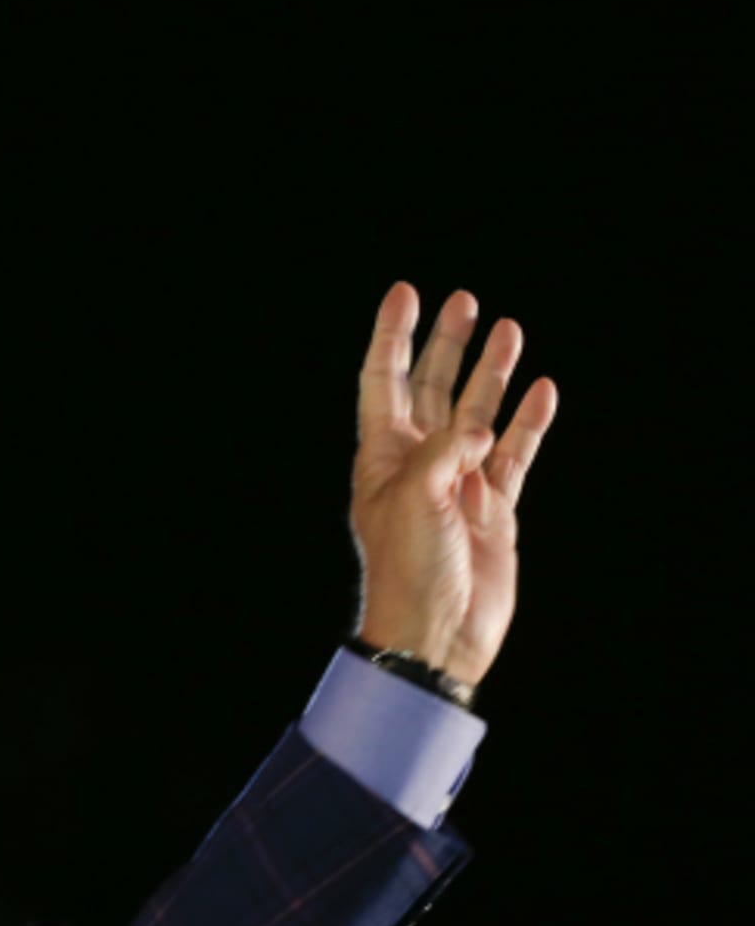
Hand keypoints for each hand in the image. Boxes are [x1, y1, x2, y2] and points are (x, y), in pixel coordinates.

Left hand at [350, 283, 558, 685]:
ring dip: (492, 373)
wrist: (437, 633)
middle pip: (433, 387)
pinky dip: (528, 422)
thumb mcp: (412, 498)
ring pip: (478, 413)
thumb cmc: (408, 569)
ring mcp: (459, 482)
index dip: (393, 336)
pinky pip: (515, 454)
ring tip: (508, 329)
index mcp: (383, 455)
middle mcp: (419, 461)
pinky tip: (543, 392)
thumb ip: (443, 452)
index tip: (405, 292)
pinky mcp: (494, 508)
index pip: (385, 379)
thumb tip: (478, 431)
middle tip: (463, 300)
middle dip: (446, 344)